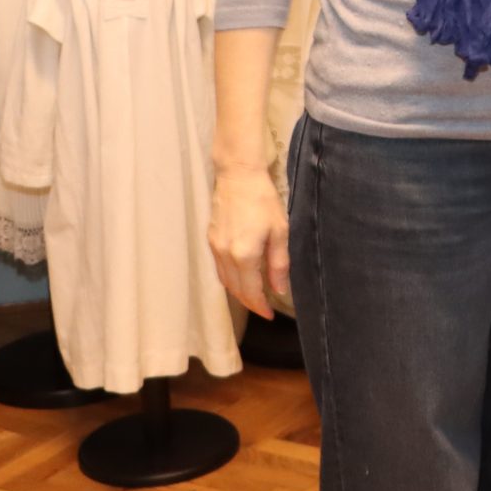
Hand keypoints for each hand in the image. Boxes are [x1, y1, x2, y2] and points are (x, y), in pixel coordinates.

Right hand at [209, 164, 289, 319]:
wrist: (238, 176)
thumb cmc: (263, 201)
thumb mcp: (280, 231)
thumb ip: (278, 263)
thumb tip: (280, 289)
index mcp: (244, 255)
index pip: (251, 291)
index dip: (260, 306)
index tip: (270, 315)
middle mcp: (225, 255)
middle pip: (235, 289)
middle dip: (250, 302)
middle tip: (263, 308)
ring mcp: (214, 247)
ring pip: (225, 280)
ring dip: (239, 291)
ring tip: (254, 296)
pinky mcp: (210, 239)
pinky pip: (219, 268)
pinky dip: (230, 278)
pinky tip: (241, 276)